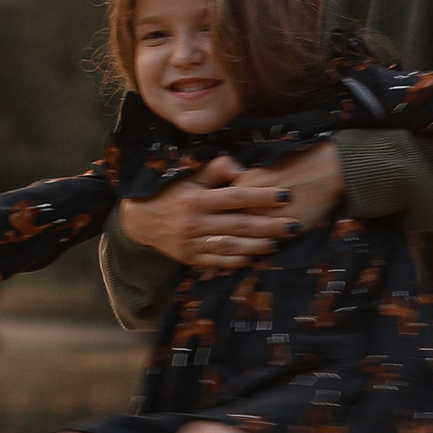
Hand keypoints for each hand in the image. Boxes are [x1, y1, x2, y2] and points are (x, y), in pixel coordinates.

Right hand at [116, 139, 345, 271]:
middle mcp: (195, 222)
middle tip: (293, 226)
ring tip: (278, 243)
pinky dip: (236, 262)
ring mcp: (192, 243)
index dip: (262, 197)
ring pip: (231, 246)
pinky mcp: (189, 258)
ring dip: (257, 246)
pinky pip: (216, 263)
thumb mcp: (190, 176)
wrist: (139, 219)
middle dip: (269, 226)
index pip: (236, 197)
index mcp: (197, 199)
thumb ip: (217, 170)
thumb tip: (244, 170)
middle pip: (239, 224)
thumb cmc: (171, 192)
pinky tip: (253, 259)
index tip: (286, 196)